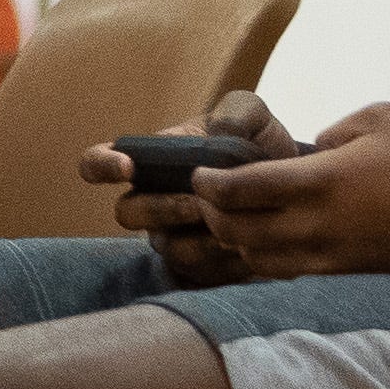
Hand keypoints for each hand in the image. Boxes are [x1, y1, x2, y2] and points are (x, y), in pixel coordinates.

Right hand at [83, 89, 280, 285]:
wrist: (293, 189)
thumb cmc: (259, 144)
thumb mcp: (252, 114)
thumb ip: (235, 112)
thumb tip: (217, 132)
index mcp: (148, 161)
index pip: (96, 163)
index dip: (100, 166)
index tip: (127, 166)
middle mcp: (150, 202)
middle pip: (126, 214)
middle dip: (161, 209)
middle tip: (200, 204)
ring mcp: (171, 237)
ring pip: (165, 248)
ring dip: (198, 241)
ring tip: (235, 229)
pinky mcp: (198, 269)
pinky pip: (197, 275)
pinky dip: (224, 264)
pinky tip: (251, 248)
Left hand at [186, 103, 389, 283]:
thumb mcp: (380, 119)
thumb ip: (333, 128)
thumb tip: (309, 149)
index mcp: (320, 181)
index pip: (242, 189)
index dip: (209, 183)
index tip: (198, 174)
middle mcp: (315, 224)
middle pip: (237, 229)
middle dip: (211, 213)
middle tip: (205, 196)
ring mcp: (326, 255)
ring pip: (255, 258)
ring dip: (233, 240)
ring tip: (230, 218)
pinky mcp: (340, 274)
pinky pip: (284, 273)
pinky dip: (261, 260)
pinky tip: (261, 242)